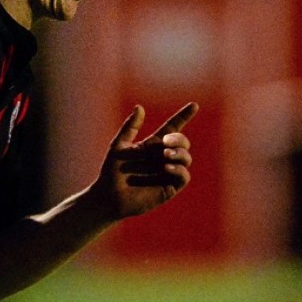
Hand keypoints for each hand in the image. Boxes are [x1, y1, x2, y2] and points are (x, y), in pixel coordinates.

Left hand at [96, 102, 196, 218]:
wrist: (108, 196)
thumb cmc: (111, 171)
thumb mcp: (119, 145)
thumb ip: (130, 127)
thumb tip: (139, 107)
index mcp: (153, 145)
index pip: (173, 127)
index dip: (183, 116)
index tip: (193, 105)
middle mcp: (163, 157)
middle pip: (182, 142)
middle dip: (179, 139)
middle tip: (166, 142)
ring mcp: (167, 172)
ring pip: (186, 158)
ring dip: (179, 153)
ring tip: (166, 155)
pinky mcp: (169, 187)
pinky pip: (184, 176)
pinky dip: (179, 169)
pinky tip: (166, 167)